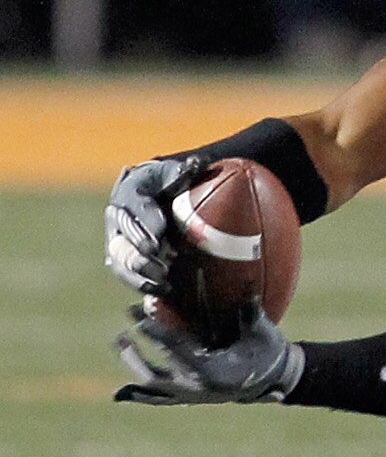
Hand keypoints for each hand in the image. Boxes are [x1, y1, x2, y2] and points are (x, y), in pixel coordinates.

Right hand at [104, 155, 203, 296]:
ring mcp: (117, 240)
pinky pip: (125, 274)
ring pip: (120, 259)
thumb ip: (184, 170)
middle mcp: (117, 218)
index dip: (146, 221)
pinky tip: (160, 292)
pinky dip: (140, 284)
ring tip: (161, 281)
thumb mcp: (175, 172)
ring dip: (139, 272)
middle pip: (123, 238)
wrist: (160, 195)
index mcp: (128, 193)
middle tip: (161, 261)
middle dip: (140, 252)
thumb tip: (196, 164)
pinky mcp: (122, 258)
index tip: (161, 233)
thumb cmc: (170, 181)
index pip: (134, 208)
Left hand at [114, 304, 305, 405]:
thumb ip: (250, 311)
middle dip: (138, 348)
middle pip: (157, 371)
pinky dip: (139, 395)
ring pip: (153, 385)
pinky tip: (119, 393)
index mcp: (213, 373)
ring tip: (119, 340)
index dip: (157, 334)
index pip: (177, 351)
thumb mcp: (262, 332)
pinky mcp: (188, 400)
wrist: (274, 380)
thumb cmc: (269, 353)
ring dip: (133, 364)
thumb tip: (247, 283)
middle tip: (129, 321)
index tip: (139, 319)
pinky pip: (158, 400)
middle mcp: (197, 389)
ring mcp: (191, 397)